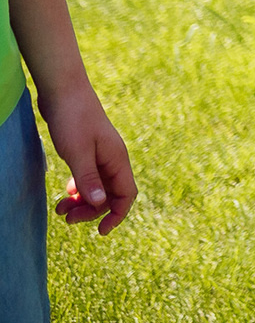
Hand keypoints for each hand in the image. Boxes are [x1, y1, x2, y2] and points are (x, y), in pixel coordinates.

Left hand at [40, 83, 134, 234]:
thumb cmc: (73, 119)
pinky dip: (79, 189)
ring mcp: (101, 155)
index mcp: (117, 159)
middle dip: (91, 211)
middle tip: (66, 218)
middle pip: (110, 195)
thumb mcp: (77, 152)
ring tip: (60, 208)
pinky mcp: (88, 151)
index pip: (126, 194)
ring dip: (82, 202)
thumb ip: (89, 178)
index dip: (116, 215)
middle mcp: (112, 159)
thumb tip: (100, 203)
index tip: (99, 231)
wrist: (64, 91)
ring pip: (98, 187)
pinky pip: (89, 178)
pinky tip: (66, 192)